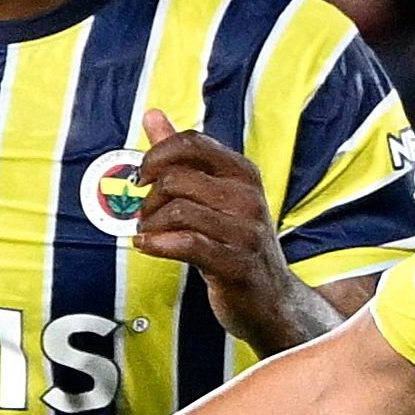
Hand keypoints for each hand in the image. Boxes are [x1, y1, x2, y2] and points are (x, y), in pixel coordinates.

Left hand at [130, 107, 319, 352]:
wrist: (273, 299)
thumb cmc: (236, 243)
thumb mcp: (215, 194)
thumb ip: (182, 155)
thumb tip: (152, 115)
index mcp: (243, 173)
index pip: (192, 143)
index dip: (157, 155)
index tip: (142, 176)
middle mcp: (248, 197)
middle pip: (177, 178)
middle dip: (149, 198)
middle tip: (145, 215)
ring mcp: (245, 231)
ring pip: (178, 211)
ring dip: (151, 224)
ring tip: (148, 233)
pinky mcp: (235, 263)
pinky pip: (187, 244)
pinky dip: (157, 244)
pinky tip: (147, 245)